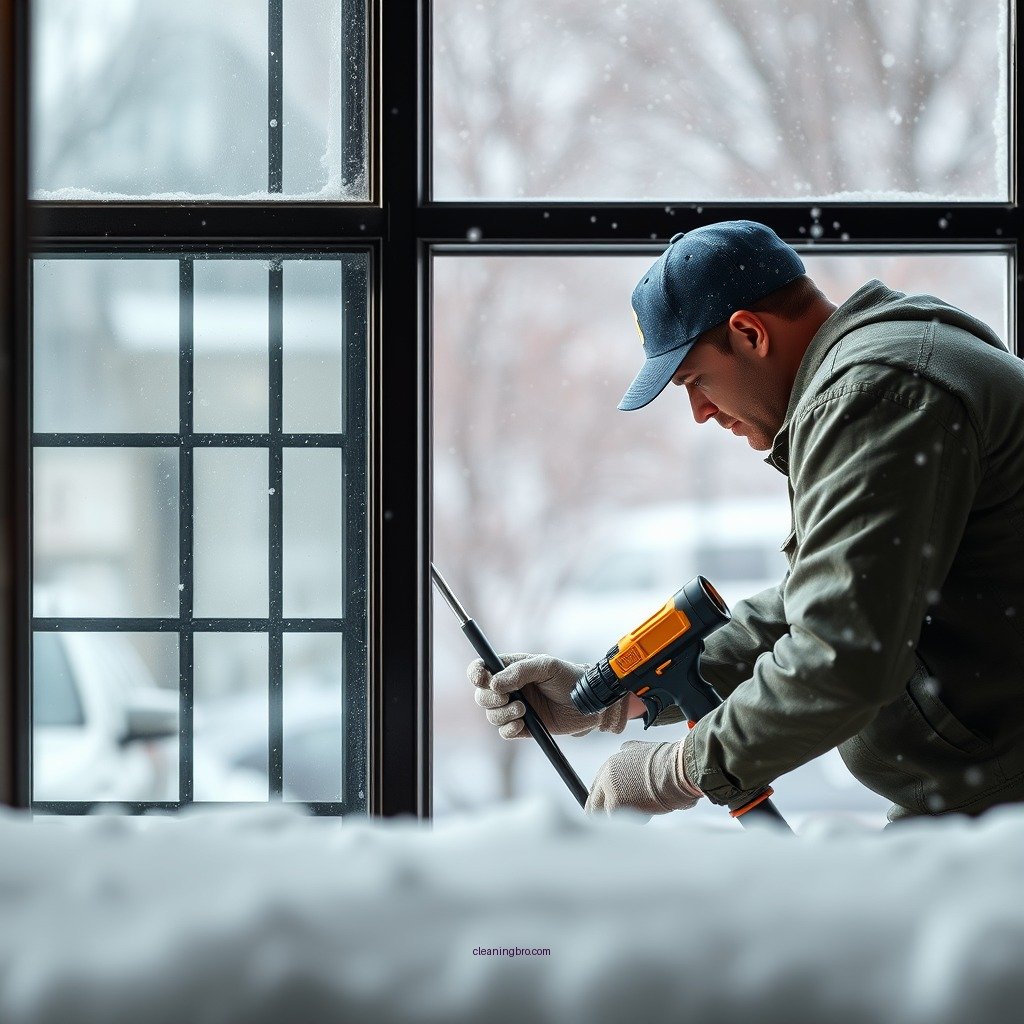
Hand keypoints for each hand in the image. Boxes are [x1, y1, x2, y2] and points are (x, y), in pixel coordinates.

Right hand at [468, 653, 630, 738]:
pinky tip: (522, 724)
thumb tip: (494, 684)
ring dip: (502, 714)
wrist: (589, 703)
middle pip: (481, 696)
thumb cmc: (570, 677)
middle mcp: (509, 688)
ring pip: (492, 715)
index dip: (475, 674)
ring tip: (524, 710)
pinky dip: (508, 729)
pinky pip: (505, 732)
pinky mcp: (524, 727)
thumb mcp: (546, 666)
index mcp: (510, 668)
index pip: (482, 669)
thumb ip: (519, 672)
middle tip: (508, 697)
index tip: (482, 679)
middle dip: (490, 699)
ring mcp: (516, 708)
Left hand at [585, 739, 702, 816]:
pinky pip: (622, 820)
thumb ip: (627, 752)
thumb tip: (622, 750)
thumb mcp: (642, 748)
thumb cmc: (668, 761)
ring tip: (647, 804)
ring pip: (609, 816)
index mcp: (610, 765)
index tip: (614, 808)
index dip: (605, 801)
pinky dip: (638, 819)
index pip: (596, 789)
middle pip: (593, 806)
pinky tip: (651, 807)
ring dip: (627, 816)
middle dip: (606, 815)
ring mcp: (609, 791)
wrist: (678, 768)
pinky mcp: (616, 804)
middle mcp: (605, 777)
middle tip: (624, 818)